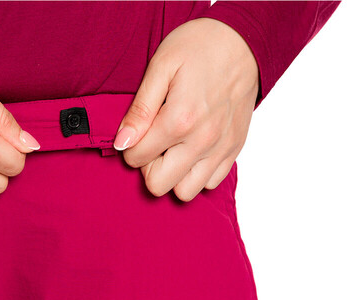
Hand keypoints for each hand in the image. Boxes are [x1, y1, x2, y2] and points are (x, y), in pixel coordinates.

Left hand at [114, 17, 258, 200]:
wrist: (245, 39)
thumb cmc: (198, 47)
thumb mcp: (161, 67)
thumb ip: (139, 110)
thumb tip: (122, 143)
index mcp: (179, 120)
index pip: (136, 159)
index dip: (130, 148)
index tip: (138, 132)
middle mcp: (202, 141)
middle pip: (158, 184)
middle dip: (148, 168)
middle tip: (153, 144)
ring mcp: (221, 149)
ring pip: (185, 192)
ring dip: (173, 175)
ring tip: (173, 150)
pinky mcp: (234, 150)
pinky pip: (210, 183)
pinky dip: (197, 174)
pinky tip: (192, 151)